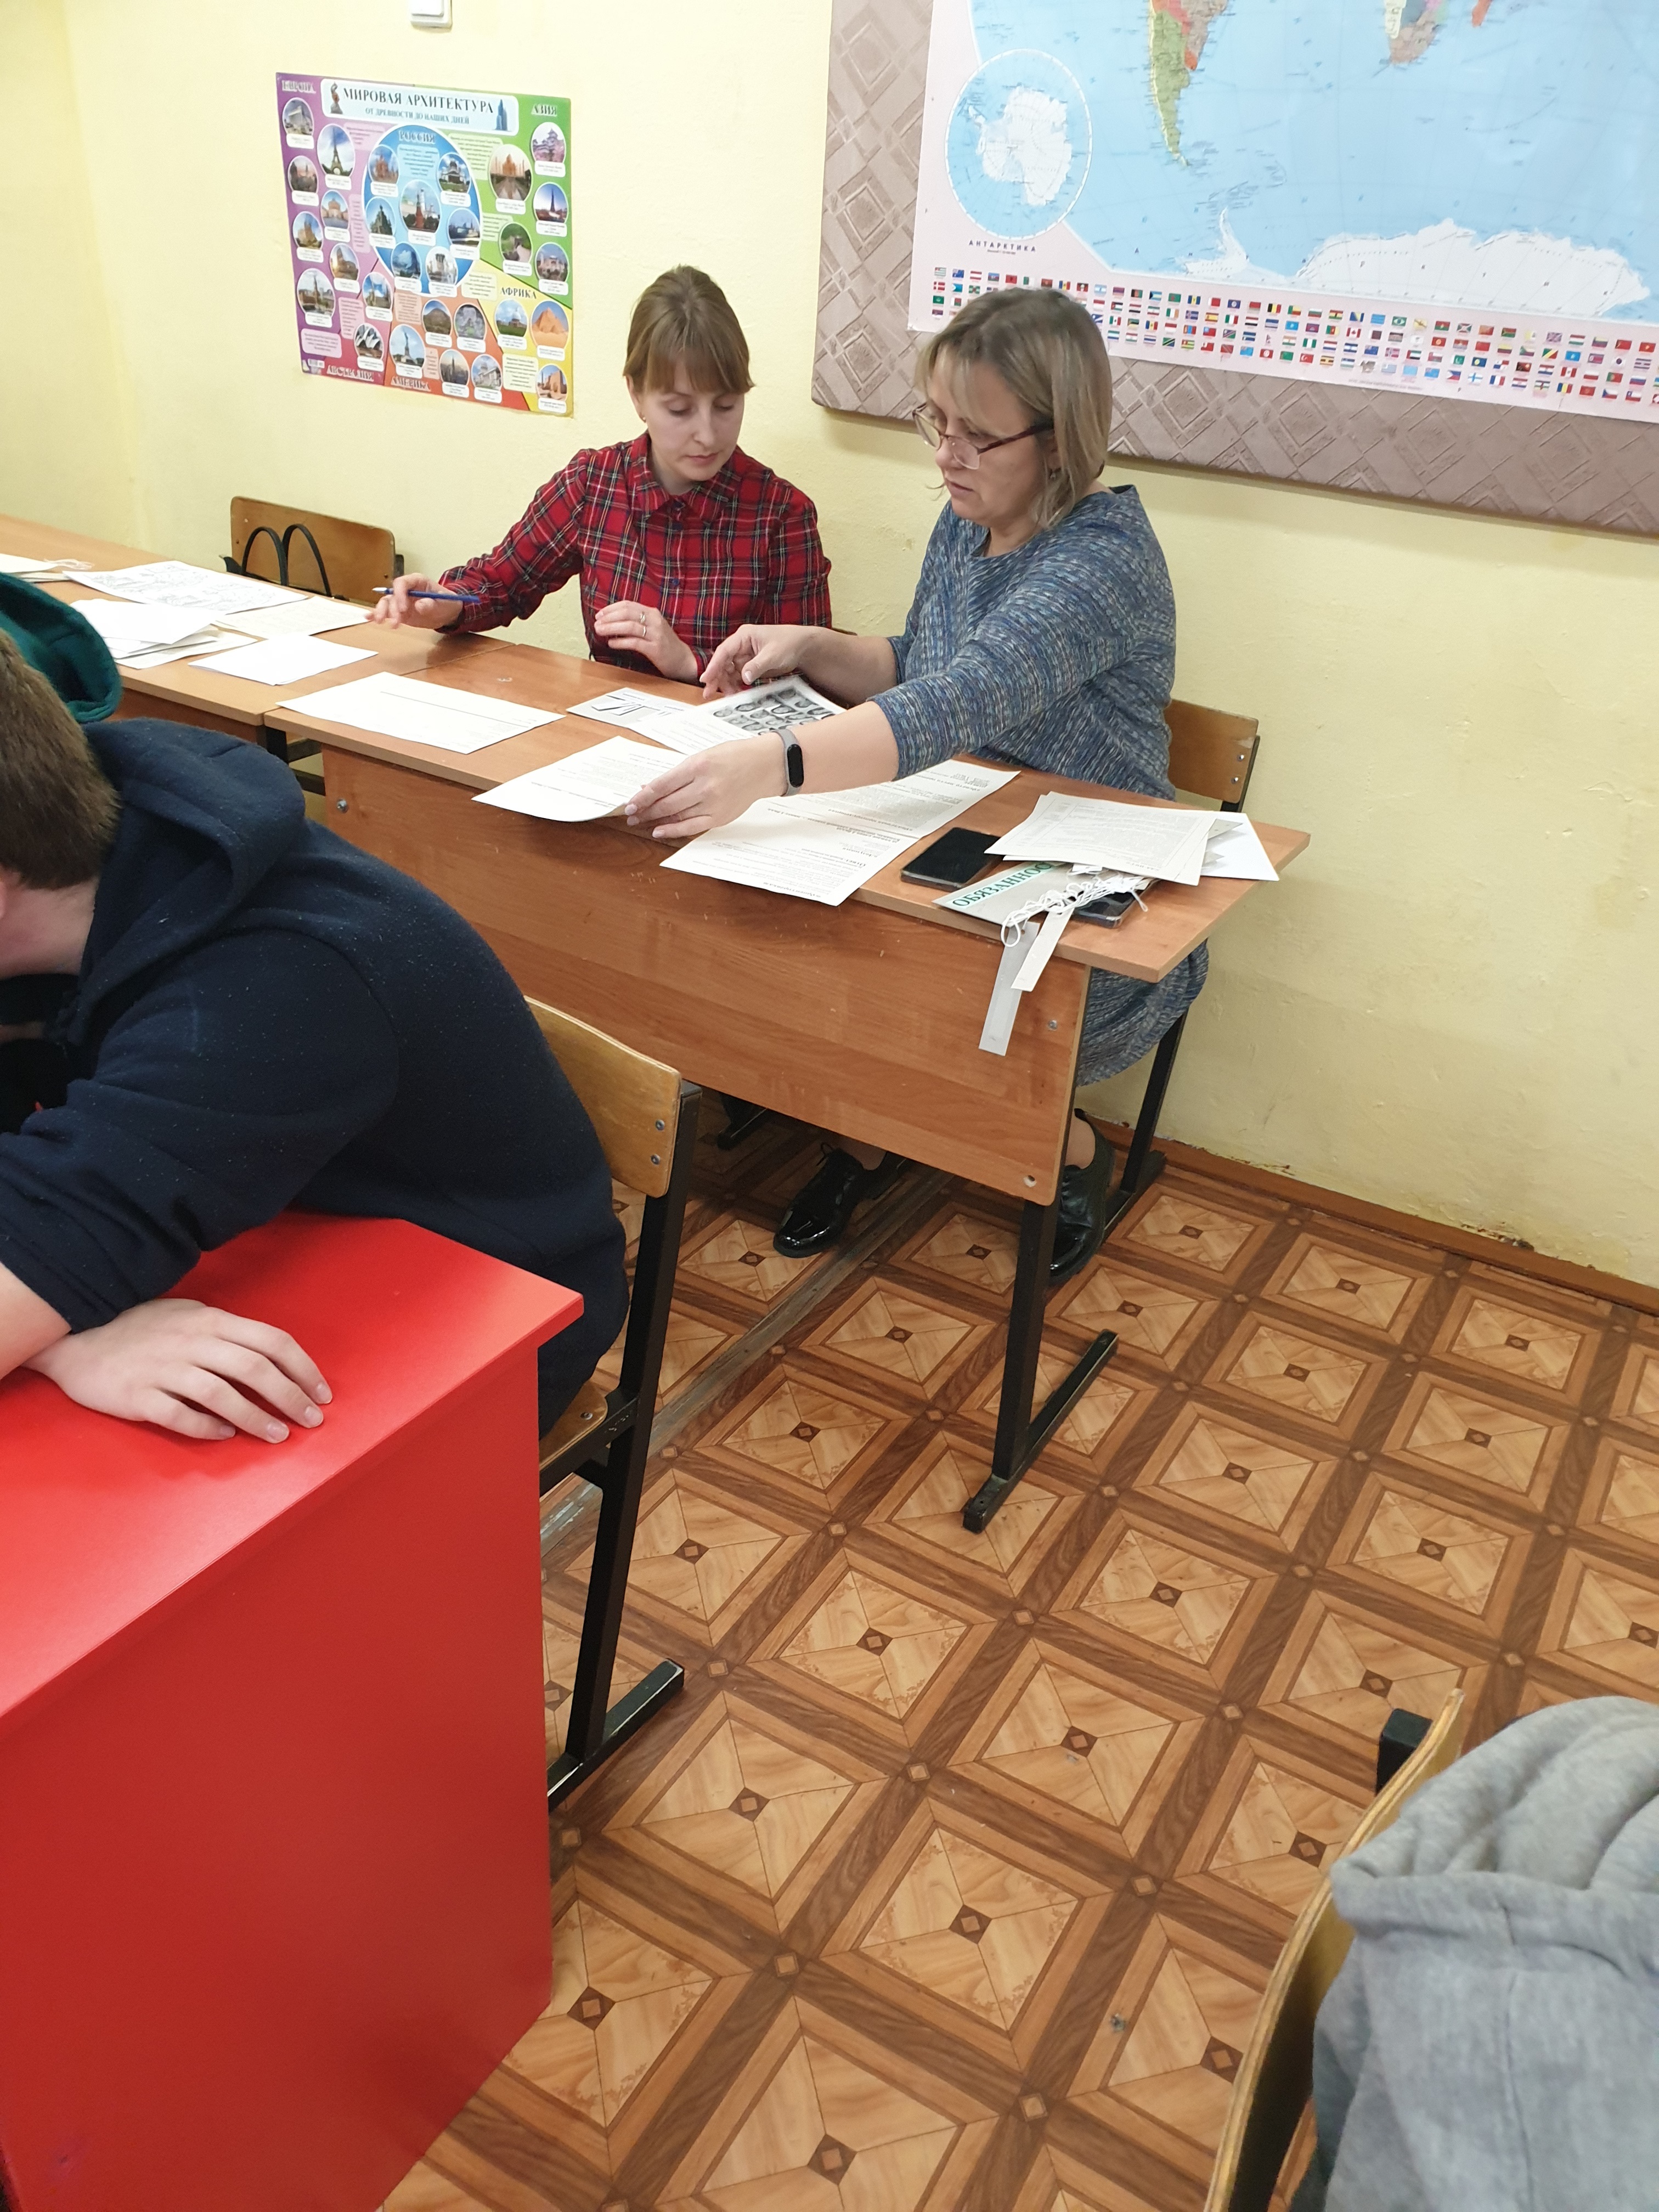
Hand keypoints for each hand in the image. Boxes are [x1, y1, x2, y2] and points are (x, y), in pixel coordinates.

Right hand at [27, 1299, 332, 1443]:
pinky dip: (206, 1428)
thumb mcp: (187, 1314)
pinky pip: (178, 1415)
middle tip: (312, 1421)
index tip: (322, 1393)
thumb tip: (269, 1357)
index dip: (303, 1368)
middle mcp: (191, 1341)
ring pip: (221, 1394)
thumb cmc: (139, 1327)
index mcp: (210, 1320)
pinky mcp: (137, 1395)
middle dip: (291, 1396)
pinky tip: (225, 1437)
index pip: (271, 1341)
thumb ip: (226, 1332)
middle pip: (255, 1369)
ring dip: (256, 1417)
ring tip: (279, 1435)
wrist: (75, 1336)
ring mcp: (163, 1368)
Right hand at [367, 574, 460, 629]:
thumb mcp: (443, 603)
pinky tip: (369, 618)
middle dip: (391, 608)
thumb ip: (432, 604)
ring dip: (383, 613)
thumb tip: (419, 605)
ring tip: (381, 622)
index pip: (402, 583)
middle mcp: (405, 590)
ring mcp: (401, 601)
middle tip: (396, 622)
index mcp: (416, 581)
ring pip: (386, 603)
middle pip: (392, 595)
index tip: (403, 609)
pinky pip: (387, 612)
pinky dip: (377, 614)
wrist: (448, 613)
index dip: (399, 595)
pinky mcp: (399, 612)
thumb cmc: (446, 603)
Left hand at [592, 600, 697, 680]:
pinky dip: (621, 642)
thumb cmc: (665, 644)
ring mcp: (656, 634)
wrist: (683, 660)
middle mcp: (655, 620)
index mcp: (652, 613)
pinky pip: (634, 642)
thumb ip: (636, 621)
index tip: (599, 614)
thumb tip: (612, 621)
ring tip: (600, 631)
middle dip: (609, 617)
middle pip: (627, 613)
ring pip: (629, 626)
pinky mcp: (655, 649)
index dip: (611, 609)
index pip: (628, 605)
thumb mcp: (652, 627)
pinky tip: (612, 643)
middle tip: (597, 623)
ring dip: (611, 628)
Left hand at [625, 733, 785, 839]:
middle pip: (666, 803)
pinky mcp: (720, 817)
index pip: (661, 785)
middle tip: (631, 816)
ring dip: (656, 820)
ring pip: (677, 816)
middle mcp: (704, 786)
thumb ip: (677, 774)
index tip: (629, 804)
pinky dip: (674, 830)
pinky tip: (660, 831)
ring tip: (642, 823)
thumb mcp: (702, 757)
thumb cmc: (733, 757)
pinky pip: (692, 827)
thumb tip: (651, 788)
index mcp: (697, 766)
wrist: (763, 766)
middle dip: (645, 811)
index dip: (642, 797)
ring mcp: (713, 803)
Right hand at [700, 624, 814, 697]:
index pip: (724, 651)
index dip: (713, 665)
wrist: (803, 646)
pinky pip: (739, 677)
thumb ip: (757, 666)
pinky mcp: (750, 665)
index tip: (706, 678)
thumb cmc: (789, 643)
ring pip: (729, 672)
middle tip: (709, 693)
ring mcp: (745, 656)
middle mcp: (741, 645)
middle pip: (723, 663)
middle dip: (716, 678)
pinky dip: (736, 685)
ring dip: (727, 684)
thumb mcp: (773, 655)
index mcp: (744, 636)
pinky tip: (736, 694)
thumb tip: (744, 678)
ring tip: (729, 696)